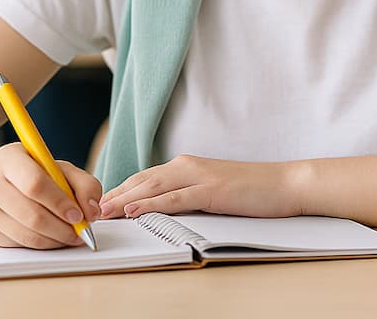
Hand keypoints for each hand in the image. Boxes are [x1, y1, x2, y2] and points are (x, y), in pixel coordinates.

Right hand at [0, 142, 102, 248]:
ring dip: (56, 240)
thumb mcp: (61, 169)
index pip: (34, 184)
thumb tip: (92, 211)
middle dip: (63, 228)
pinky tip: (53, 236)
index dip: (60, 203)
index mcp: (8, 158)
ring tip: (71, 234)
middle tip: (81, 231)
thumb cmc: (35, 174)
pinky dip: (43, 245)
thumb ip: (84, 184)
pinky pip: (21, 245)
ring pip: (28, 235)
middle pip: (32, 215)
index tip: (79, 215)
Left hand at [99, 155, 303, 219]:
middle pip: (143, 179)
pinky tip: (134, 210)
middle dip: (115, 194)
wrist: (284, 184)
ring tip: (103, 210)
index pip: (146, 176)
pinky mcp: (211, 190)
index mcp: (188, 165)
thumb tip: (166, 206)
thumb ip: (190, 193)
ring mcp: (199, 176)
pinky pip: (174, 198)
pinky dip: (151, 204)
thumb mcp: (214, 189)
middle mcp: (189, 166)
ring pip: (153, 186)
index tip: (102, 201)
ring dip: (125, 199)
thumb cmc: (252, 190)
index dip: (122, 188)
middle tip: (92, 207)